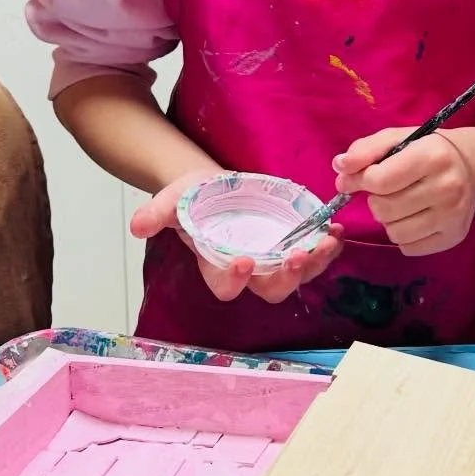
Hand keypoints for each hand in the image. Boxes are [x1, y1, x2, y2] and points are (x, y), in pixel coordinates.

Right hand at [129, 172, 337, 305]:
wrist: (216, 186)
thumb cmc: (195, 198)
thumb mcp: (172, 200)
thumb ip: (157, 213)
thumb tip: (138, 226)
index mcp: (218, 266)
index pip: (226, 286)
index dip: (234, 280)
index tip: (241, 260)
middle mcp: (251, 270)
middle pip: (270, 289)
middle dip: (286, 277)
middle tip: (295, 256)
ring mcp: (274, 258)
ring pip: (298, 274)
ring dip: (315, 263)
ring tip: (325, 241)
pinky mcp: (293, 241)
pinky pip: (314, 253)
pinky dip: (327, 246)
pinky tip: (336, 230)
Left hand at [332, 128, 474, 257]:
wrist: (473, 166)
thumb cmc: (427, 149)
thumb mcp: (397, 138)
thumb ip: (365, 150)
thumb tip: (339, 169)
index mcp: (432, 156)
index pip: (379, 180)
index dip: (359, 180)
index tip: (359, 177)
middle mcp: (447, 187)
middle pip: (384, 210)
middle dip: (375, 200)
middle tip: (385, 191)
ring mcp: (452, 216)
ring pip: (394, 233)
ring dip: (389, 220)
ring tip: (401, 204)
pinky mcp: (453, 237)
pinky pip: (408, 248)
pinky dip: (404, 235)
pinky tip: (414, 217)